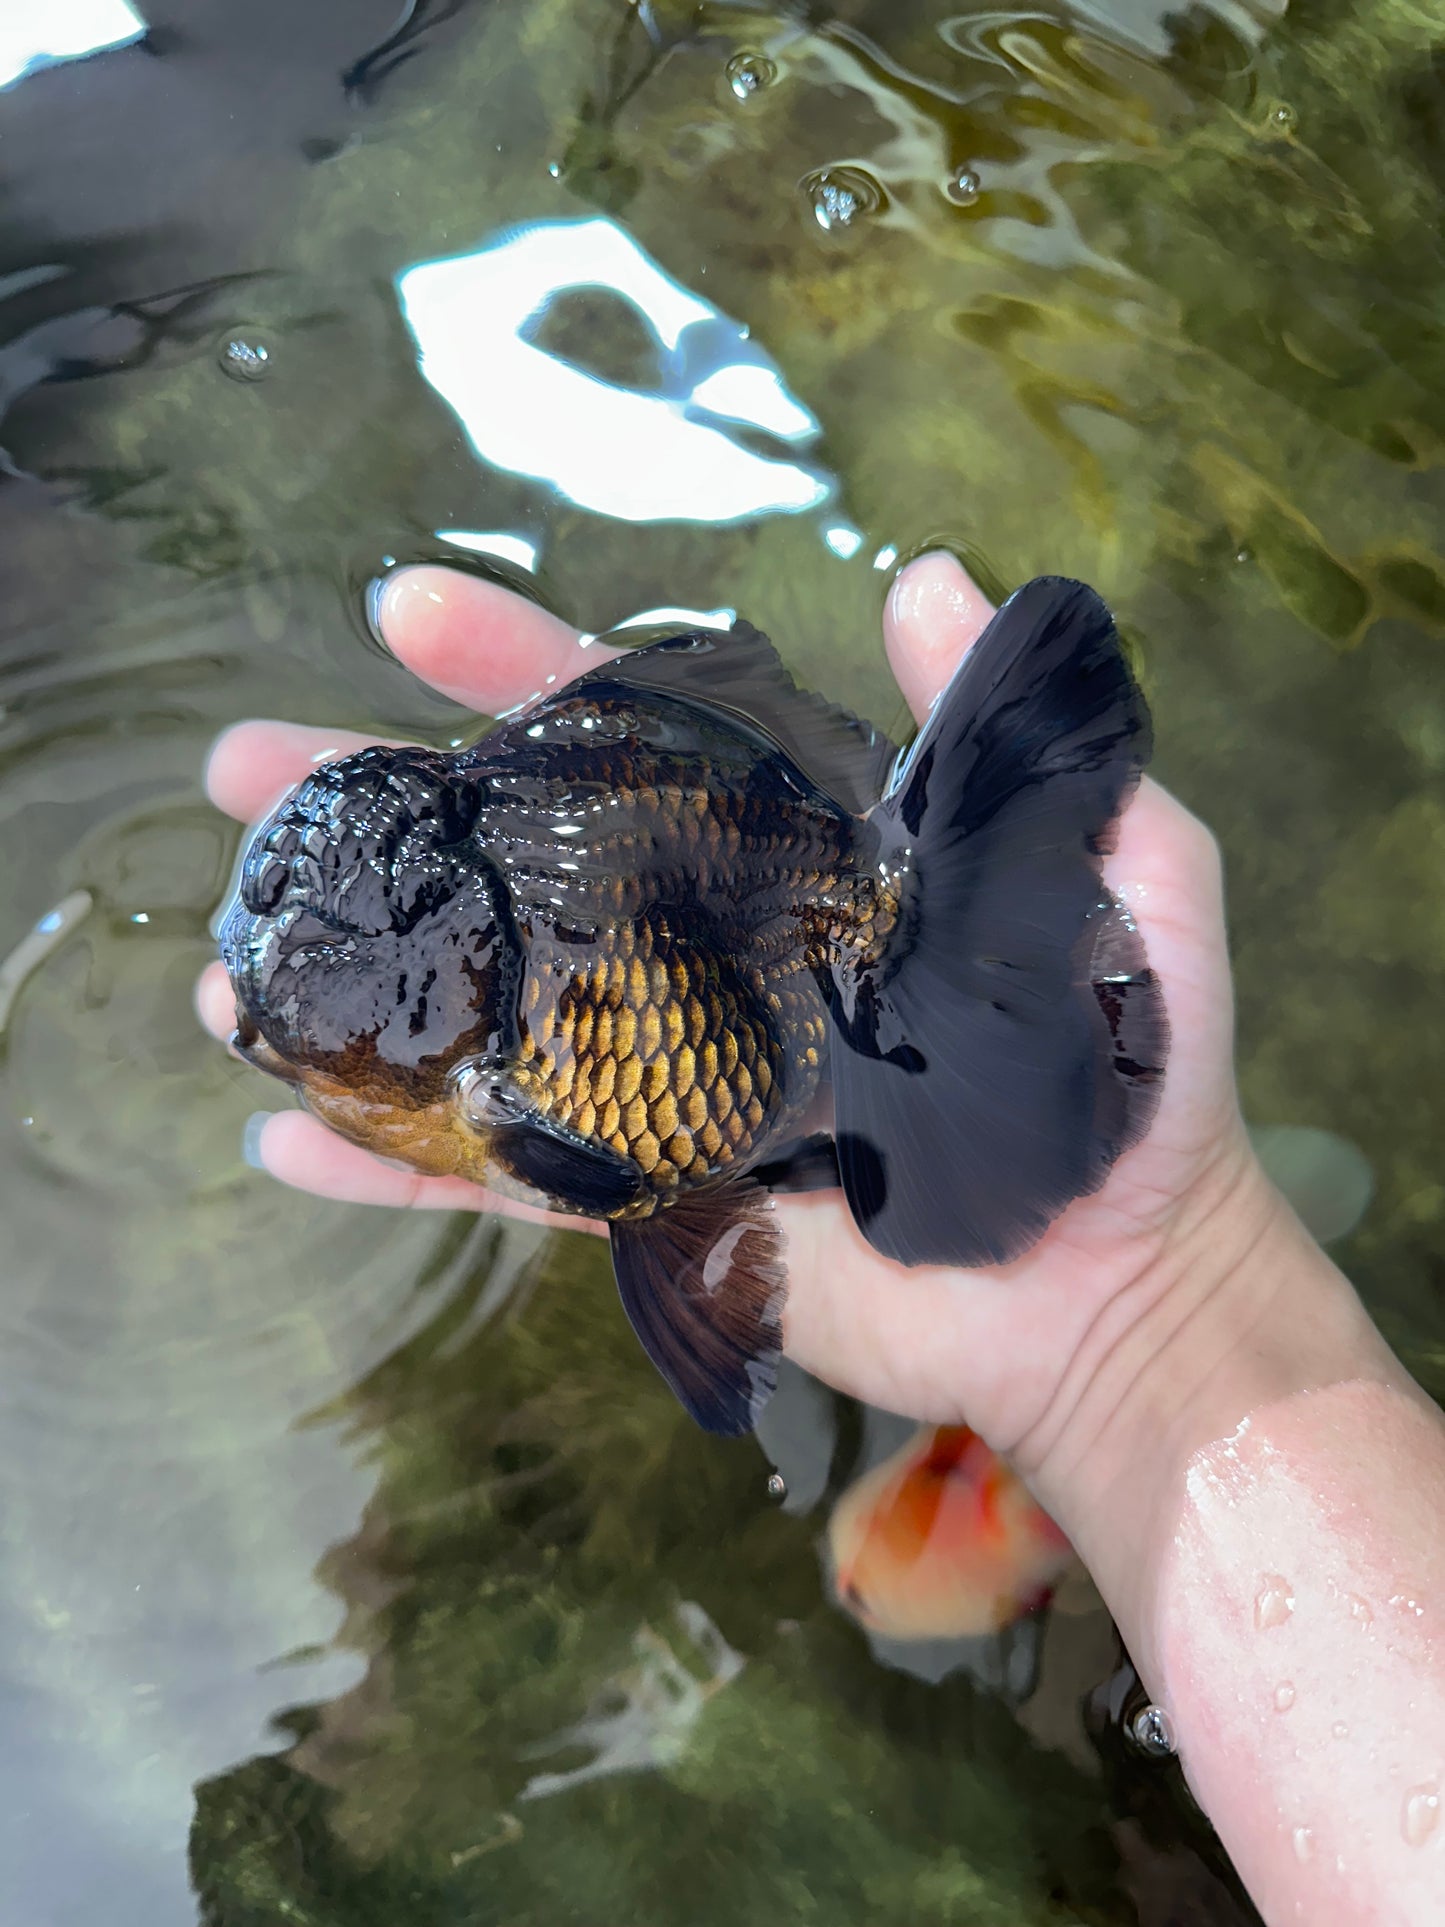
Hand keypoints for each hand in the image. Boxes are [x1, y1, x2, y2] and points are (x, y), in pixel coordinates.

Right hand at [196, 555, 1259, 1500]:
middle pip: (516, 861)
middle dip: (376, 806)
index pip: (641, 741)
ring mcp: (670, 1083)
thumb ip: (1025, 745)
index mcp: (796, 865)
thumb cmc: (1139, 1081)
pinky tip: (284, 1132)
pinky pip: (508, 1180)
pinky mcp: (659, 1205)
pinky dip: (398, 1165)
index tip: (406, 607)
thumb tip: (925, 571)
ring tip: (225, 963)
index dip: (526, 667)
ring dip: (349, 986)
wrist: (1124, 1287)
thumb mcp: (1126, 878)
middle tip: (239, 767)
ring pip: (483, 1014)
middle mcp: (710, 957)